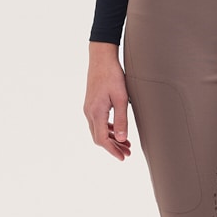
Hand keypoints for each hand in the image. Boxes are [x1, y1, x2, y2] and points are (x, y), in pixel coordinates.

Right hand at [84, 43, 131, 159]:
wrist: (101, 58)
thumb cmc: (113, 76)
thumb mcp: (122, 98)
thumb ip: (122, 119)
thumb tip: (123, 139)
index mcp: (96, 112)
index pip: (102, 139)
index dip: (113, 150)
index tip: (123, 157)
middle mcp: (89, 112)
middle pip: (99, 138)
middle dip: (113, 147)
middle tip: (127, 153)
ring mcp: (89, 108)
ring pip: (98, 130)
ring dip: (111, 139)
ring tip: (126, 144)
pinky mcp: (91, 104)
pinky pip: (98, 122)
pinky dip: (108, 129)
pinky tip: (118, 130)